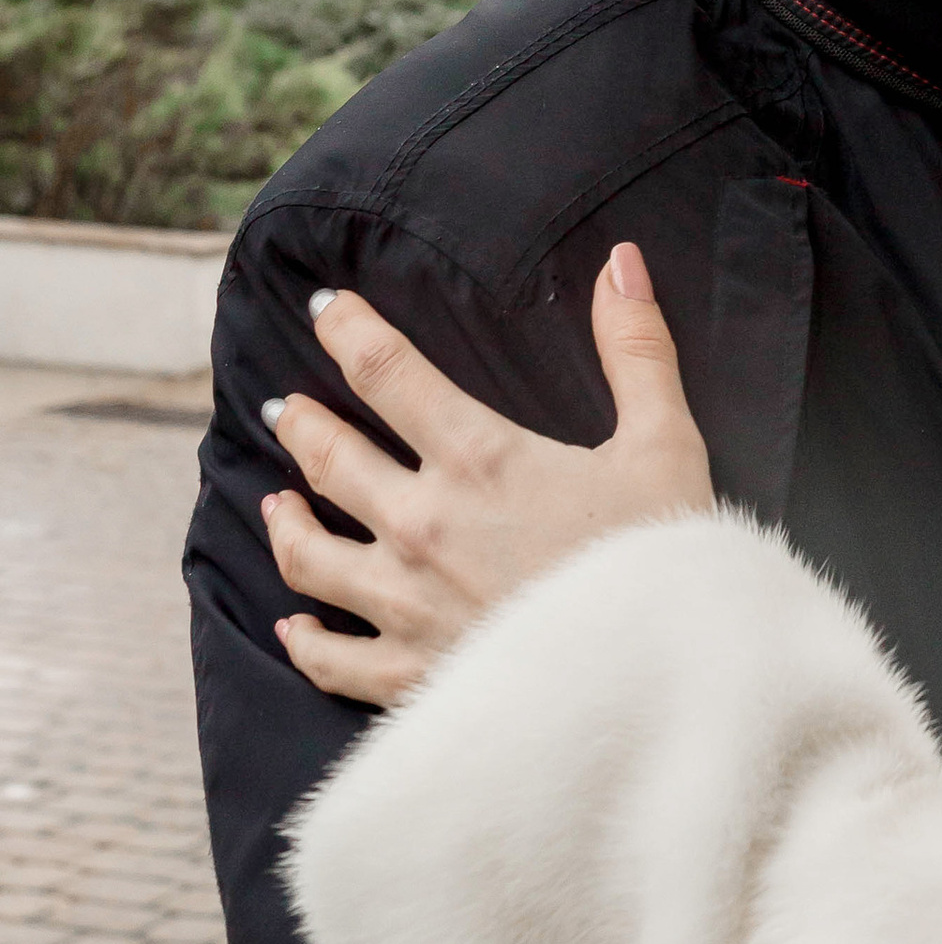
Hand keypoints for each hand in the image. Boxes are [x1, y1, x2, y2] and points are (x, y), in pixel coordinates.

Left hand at [260, 247, 714, 710]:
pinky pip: (330, 659)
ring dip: (284, 521)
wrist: (658, 683)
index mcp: (479, 459)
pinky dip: (304, 639)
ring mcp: (407, 607)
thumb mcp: (664, 444)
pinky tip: (294, 625)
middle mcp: (422, 527)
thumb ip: (636, 348)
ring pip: (309, 555)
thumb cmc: (665, 560)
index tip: (324, 307)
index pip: (386, 372)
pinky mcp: (410, 677)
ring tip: (273, 501)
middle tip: (281, 406)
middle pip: (330, 458)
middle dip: (300, 422)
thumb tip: (622, 259)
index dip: (348, 329)